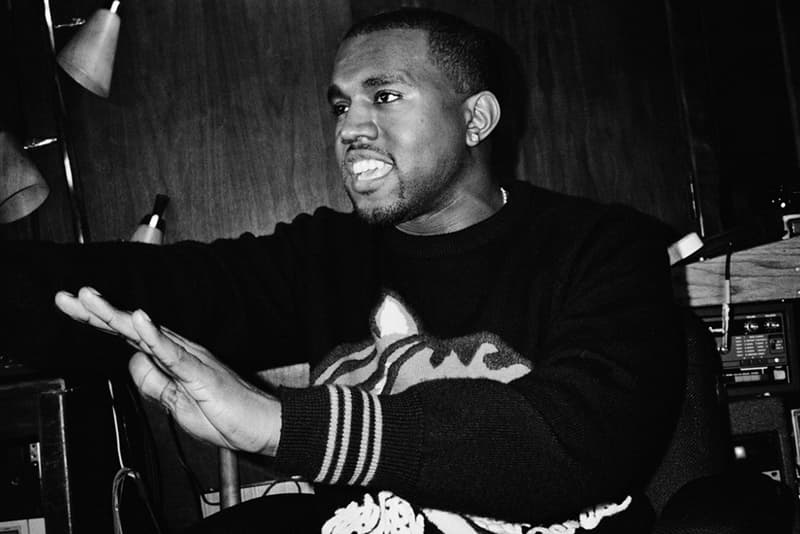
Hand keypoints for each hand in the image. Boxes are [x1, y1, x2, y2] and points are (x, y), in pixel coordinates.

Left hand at [54, 287, 281, 454]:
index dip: (98, 321)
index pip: (127, 336)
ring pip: (146, 333)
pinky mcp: (201, 372)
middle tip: (67, 296)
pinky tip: (139, 321)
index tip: (71, 307)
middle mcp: (178, 351)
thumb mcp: (175, 405)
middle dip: (96, 312)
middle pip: (130, 328)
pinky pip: (173, 353)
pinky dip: (154, 336)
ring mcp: (190, 359)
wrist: (262, 426)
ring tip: (90, 299)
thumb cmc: (225, 416)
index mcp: (170, 359)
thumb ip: (153, 383)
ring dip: (116, 316)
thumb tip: (130, 363)